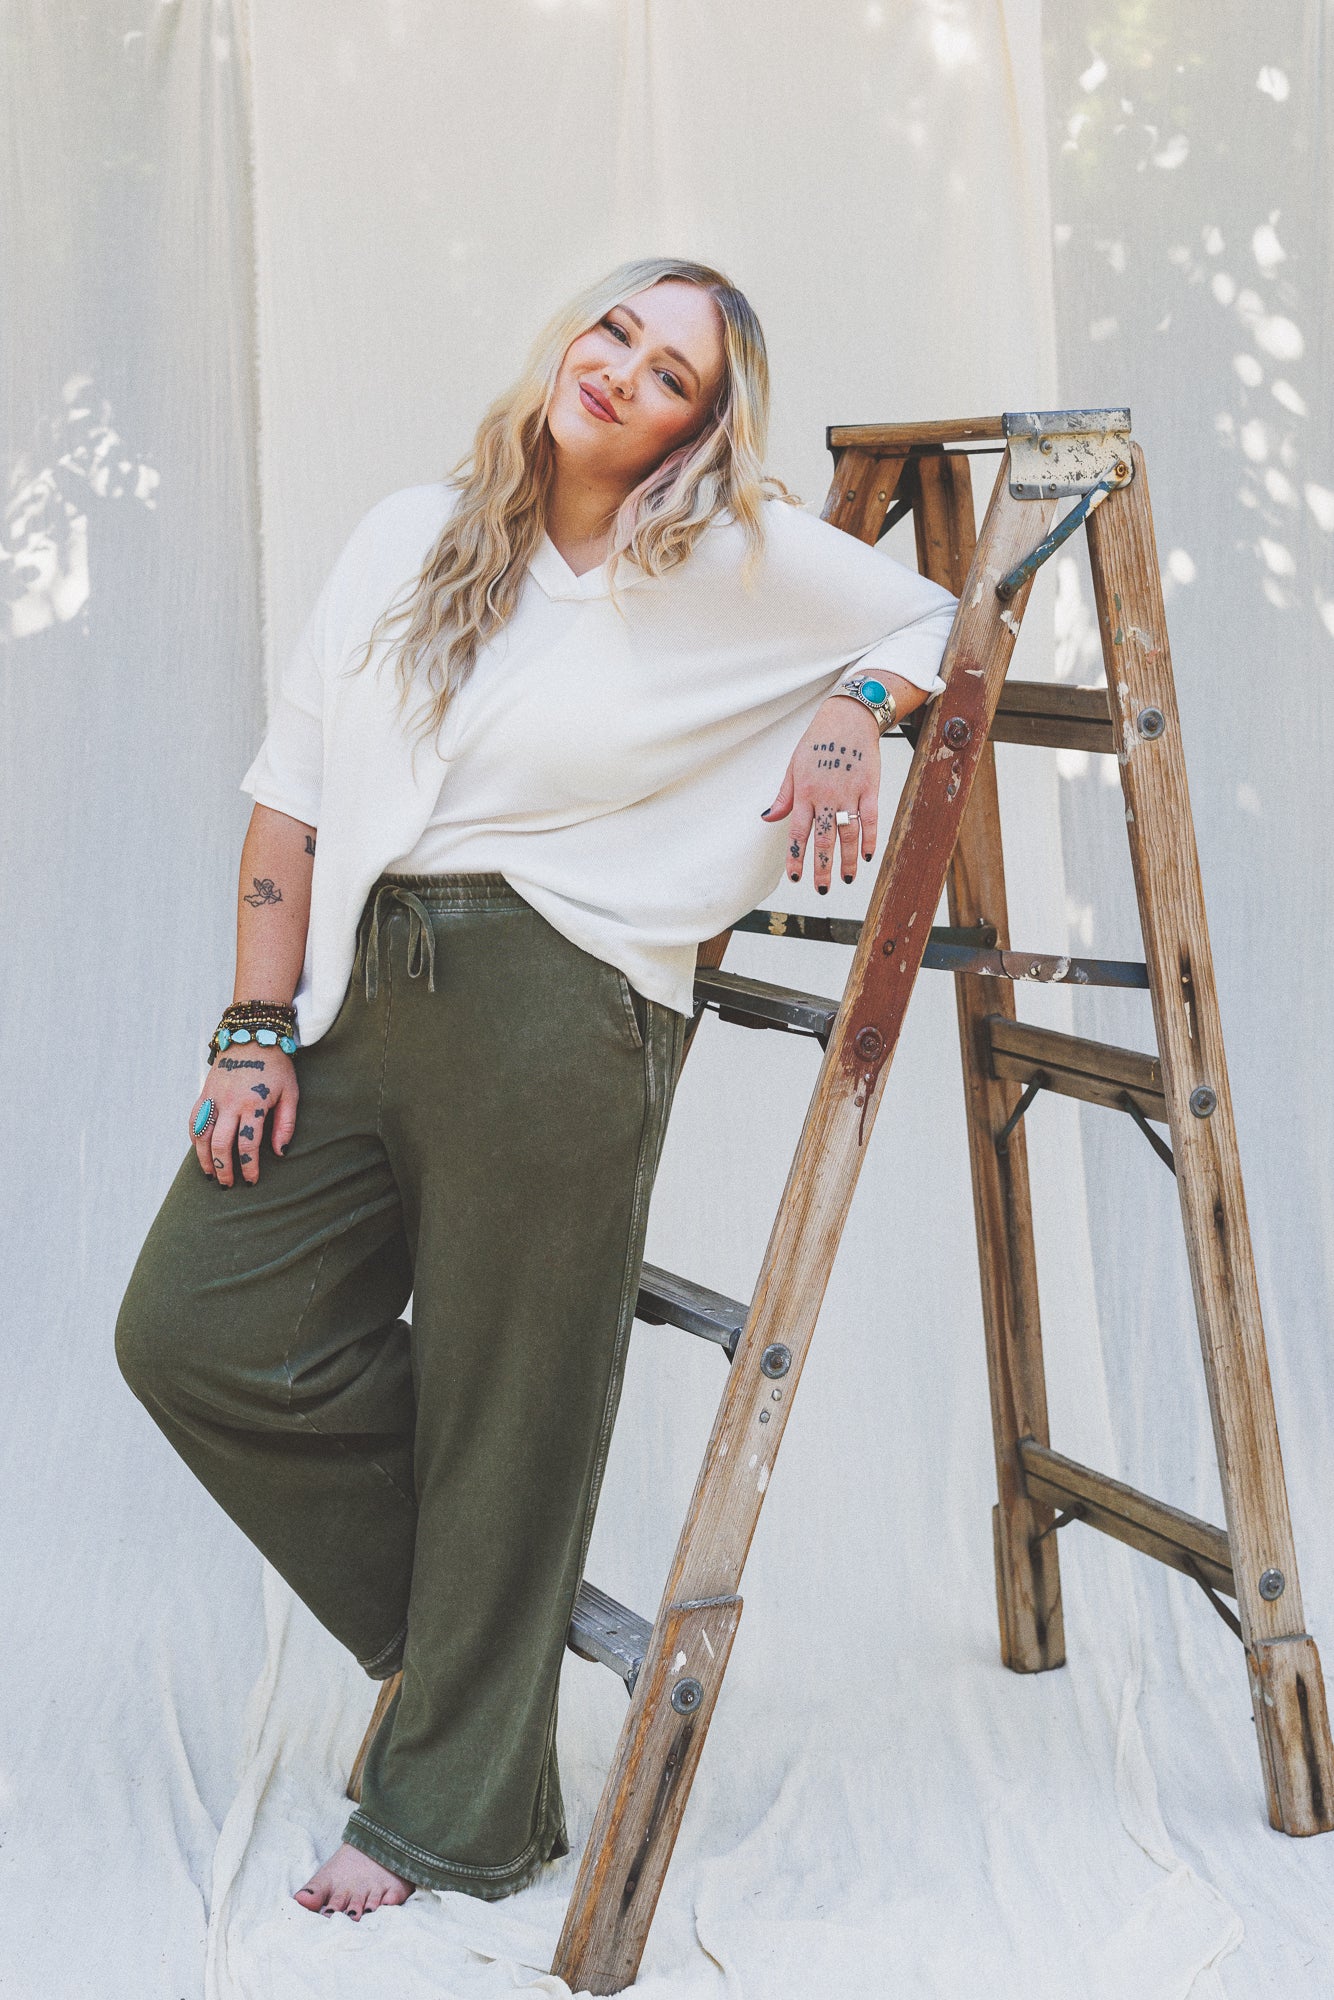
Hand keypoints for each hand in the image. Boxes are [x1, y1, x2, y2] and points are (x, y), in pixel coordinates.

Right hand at [189, 1047, 298, 1187]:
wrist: (252, 1036)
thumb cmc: (276, 1067)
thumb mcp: (290, 1093)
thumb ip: (285, 1124)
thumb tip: (280, 1152)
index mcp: (254, 1104)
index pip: (248, 1144)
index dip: (249, 1167)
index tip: (251, 1181)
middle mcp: (230, 1102)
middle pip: (221, 1144)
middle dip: (223, 1168)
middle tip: (228, 1184)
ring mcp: (214, 1097)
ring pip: (202, 1136)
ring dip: (204, 1158)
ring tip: (210, 1175)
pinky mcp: (204, 1093)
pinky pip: (195, 1120)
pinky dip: (195, 1139)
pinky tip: (201, 1152)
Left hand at [760, 695, 879, 892]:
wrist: (848, 718)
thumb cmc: (817, 742)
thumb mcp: (793, 766)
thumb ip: (784, 796)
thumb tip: (768, 819)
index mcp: (805, 792)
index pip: (798, 832)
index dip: (796, 857)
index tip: (795, 877)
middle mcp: (826, 795)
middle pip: (824, 838)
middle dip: (822, 867)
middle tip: (821, 889)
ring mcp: (850, 792)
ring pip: (848, 833)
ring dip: (847, 859)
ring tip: (845, 879)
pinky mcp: (870, 787)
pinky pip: (871, 818)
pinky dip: (870, 838)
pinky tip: (866, 856)